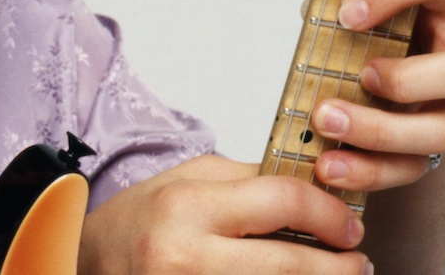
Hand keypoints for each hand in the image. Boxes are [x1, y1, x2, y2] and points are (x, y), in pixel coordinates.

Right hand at [79, 154, 367, 274]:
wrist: (88, 263)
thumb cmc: (138, 222)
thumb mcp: (186, 181)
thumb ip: (249, 181)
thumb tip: (317, 187)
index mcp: (186, 207)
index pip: (283, 202)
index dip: (330, 212)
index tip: (348, 223)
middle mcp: (187, 257)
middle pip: (295, 264)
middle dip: (341, 264)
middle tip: (356, 259)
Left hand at [307, 0, 444, 191]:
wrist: (405, 66)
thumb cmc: (385, 24)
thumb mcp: (372, 0)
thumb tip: (312, 15)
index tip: (345, 13)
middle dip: (407, 80)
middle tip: (359, 76)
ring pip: (440, 130)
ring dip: (379, 131)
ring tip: (327, 121)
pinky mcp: (439, 144)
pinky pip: (413, 167)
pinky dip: (368, 169)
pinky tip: (331, 166)